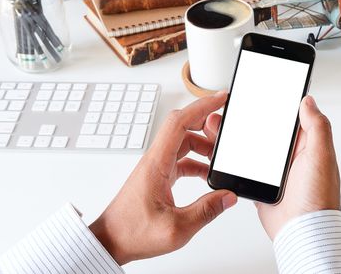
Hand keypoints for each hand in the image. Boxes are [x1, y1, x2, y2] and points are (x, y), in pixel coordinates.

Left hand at [89, 92, 237, 264]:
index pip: (179, 122)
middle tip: (226, 131)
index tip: (220, 99)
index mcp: (156, 164)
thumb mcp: (176, 228)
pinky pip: (181, 158)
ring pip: (184, 143)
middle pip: (183, 128)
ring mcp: (156, 167)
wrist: (112, 241)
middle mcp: (155, 160)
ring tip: (220, 160)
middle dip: (207, 125)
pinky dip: (197, 162)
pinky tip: (208, 176)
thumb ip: (206, 211)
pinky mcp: (158, 176)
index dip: (202, 106)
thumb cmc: (132, 233)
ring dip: (204, 146)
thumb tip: (228, 196)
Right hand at [204, 95, 340, 239]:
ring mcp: (273, 171)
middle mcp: (289, 156)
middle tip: (229, 110)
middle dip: (246, 119)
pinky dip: (232, 160)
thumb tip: (308, 101)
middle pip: (264, 130)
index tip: (257, 93)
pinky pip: (243, 168)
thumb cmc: (318, 198)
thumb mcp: (321, 155)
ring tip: (218, 127)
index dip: (273, 105)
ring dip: (234, 137)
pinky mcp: (261, 185)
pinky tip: (221, 151)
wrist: (302, 232)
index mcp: (305, 144)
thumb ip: (317, 125)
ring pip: (250, 147)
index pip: (288, 118)